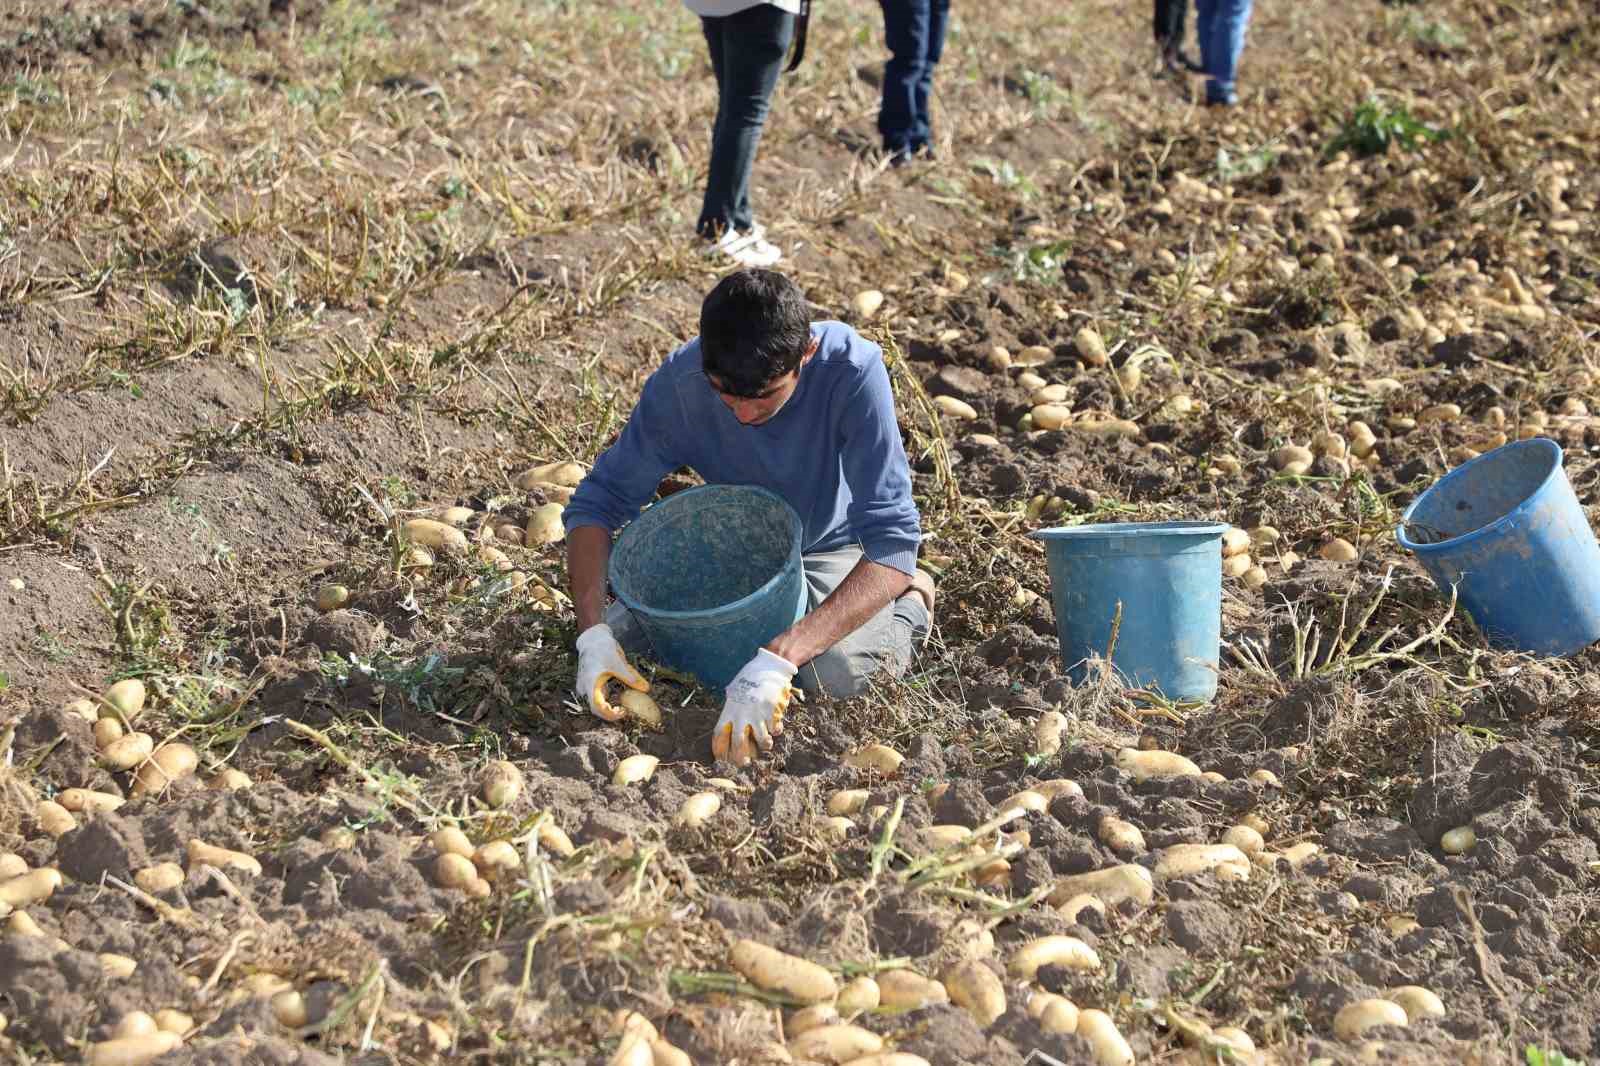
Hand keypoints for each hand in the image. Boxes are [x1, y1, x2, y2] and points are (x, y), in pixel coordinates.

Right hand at [575, 624, 647, 720]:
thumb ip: (631, 677)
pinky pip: (600, 696)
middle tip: (626, 711)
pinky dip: (610, 697)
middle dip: (612, 713)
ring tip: (624, 701)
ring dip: (611, 705)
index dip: (610, 715)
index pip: (597, 708)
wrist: (592, 638)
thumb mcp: (619, 663)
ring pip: (599, 702)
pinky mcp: (591, 684)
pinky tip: (619, 691)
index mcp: (590, 684)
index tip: (624, 713)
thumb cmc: (603, 648)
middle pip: (597, 708)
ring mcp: (587, 687)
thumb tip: (646, 689)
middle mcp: (586, 688)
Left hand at [712, 648, 797, 765]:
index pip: (719, 733)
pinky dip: (776, 730)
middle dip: (740, 756)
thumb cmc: (751, 678)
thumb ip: (732, 707)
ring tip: (767, 744)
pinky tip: (776, 727)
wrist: (769, 667)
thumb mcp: (735, 690)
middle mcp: (742, 713)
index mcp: (730, 709)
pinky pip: (774, 728)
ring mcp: (757, 713)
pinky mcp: (772, 712)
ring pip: (761, 739)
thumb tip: (729, 721)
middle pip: (738, 741)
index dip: (719, 748)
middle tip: (744, 762)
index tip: (721, 758)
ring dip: (764, 745)